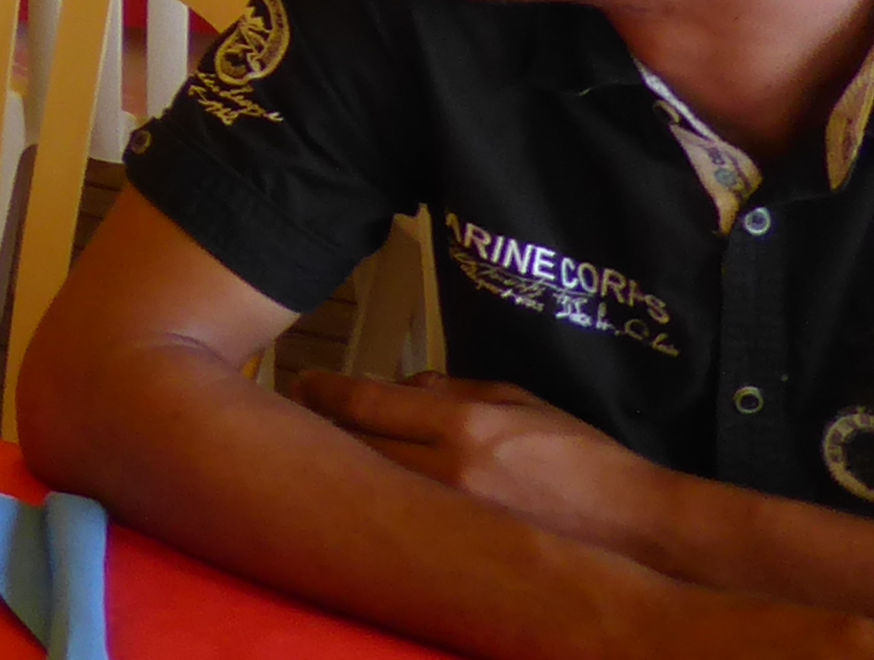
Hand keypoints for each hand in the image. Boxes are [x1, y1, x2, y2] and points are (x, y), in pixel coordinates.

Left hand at [295, 373, 682, 565]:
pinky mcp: (459, 554)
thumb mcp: (520, 401)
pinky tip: (366, 497)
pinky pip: (400, 521)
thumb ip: (453, 389)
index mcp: (463, 427)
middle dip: (318, 427)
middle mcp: (449, 474)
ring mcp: (451, 518)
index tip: (303, 381)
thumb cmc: (584, 458)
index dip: (323, 390)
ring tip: (322, 452)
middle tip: (298, 415)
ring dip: (340, 466)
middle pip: (351, 446)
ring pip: (369, 486)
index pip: (364, 402)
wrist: (637, 530)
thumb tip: (400, 385)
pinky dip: (377, 504)